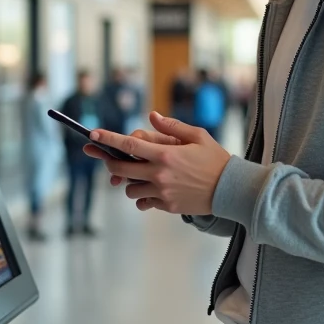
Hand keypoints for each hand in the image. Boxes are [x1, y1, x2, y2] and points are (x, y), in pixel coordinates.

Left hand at [82, 112, 230, 215]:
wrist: (231, 189)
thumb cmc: (215, 159)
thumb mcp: (197, 136)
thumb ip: (172, 127)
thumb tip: (152, 117)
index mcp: (165, 154)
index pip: (129, 144)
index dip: (108, 139)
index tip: (93, 135)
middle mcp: (159, 174)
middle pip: (120, 169)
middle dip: (110, 163)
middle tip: (108, 159)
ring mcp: (162, 192)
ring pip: (130, 189)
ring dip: (129, 181)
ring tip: (139, 175)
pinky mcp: (167, 206)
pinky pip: (143, 203)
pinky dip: (142, 197)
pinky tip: (150, 190)